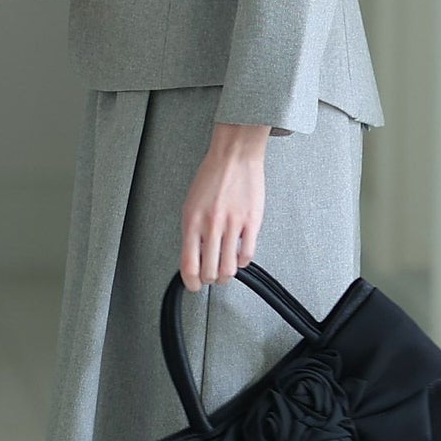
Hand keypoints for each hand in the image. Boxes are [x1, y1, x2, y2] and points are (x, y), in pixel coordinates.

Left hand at [179, 123, 269, 290]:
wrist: (234, 155)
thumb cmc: (213, 175)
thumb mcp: (191, 204)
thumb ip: (192, 231)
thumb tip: (194, 255)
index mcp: (192, 221)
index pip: (189, 265)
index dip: (191, 282)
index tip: (194, 285)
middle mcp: (211, 225)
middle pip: (210, 271)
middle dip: (210, 280)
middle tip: (212, 277)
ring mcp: (233, 224)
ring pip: (229, 268)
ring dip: (227, 275)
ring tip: (226, 270)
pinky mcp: (252, 222)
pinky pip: (247, 254)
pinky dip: (242, 261)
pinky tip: (239, 256)